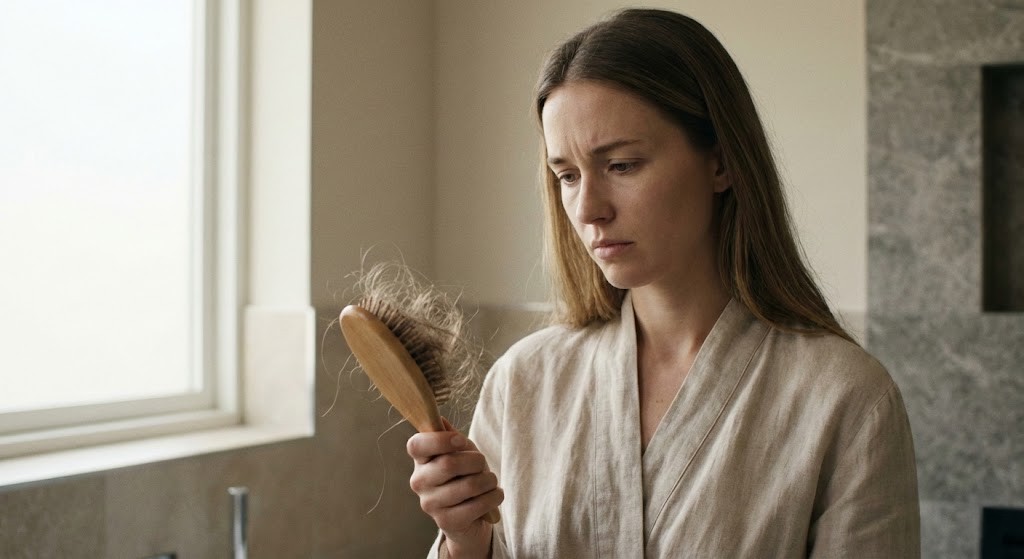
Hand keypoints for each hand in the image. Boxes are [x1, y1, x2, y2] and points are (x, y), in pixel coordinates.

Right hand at [407, 418, 502, 557]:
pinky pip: (478, 505)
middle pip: (449, 464)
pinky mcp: (446, 523)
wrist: (471, 516)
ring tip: (490, 482)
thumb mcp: (460, 451)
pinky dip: (494, 497)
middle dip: (477, 461)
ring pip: (469, 485)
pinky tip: (493, 496)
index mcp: (420, 460)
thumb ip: (450, 435)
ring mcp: (430, 505)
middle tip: (482, 465)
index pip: (417, 445)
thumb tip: (440, 420)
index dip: (441, 440)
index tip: (461, 440)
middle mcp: (419, 482)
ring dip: (489, 481)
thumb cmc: (465, 476)